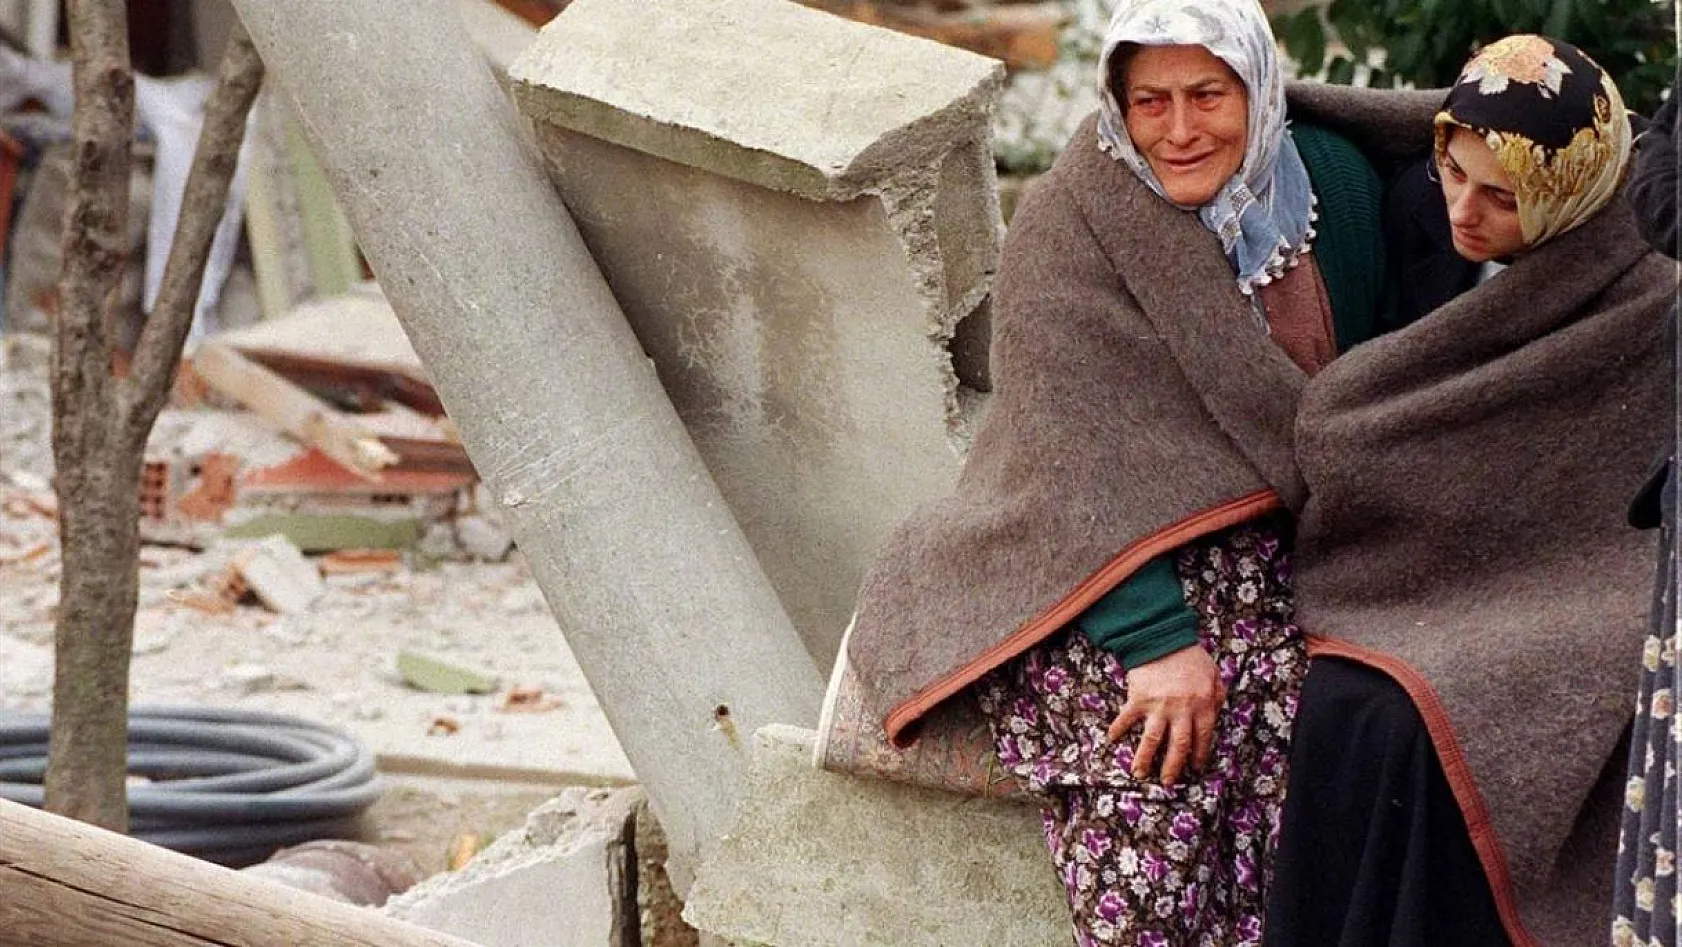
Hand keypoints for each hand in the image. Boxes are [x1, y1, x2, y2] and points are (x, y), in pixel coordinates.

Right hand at [1106, 645, 1224, 785]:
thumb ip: (1217, 696)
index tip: (1195, 769)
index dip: (1199, 756)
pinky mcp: (1138, 699)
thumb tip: (1217, 713)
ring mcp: (1158, 707)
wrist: (1163, 637)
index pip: (1203, 739)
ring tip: (1139, 774)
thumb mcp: (1213, 675)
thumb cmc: (1191, 656)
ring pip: (1152, 740)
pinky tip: (1112, 739)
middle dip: (1173, 767)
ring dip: (1145, 759)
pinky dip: (1118, 729)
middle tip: (1168, 783)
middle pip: (1178, 747)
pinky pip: (1127, 719)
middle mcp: (1181, 711)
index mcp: (1203, 706)